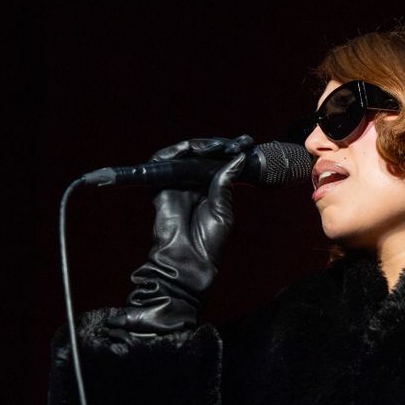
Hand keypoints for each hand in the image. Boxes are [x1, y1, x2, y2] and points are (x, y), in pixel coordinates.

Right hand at [108, 135, 252, 334]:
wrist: (188, 260)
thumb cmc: (207, 243)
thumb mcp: (223, 209)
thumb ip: (225, 183)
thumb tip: (237, 159)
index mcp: (208, 190)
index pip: (216, 163)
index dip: (226, 152)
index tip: (244, 143)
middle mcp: (191, 185)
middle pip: (199, 157)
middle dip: (214, 146)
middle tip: (230, 143)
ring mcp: (175, 185)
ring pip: (182, 156)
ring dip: (197, 146)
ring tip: (213, 146)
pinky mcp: (160, 187)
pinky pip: (162, 164)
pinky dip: (174, 152)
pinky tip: (189, 149)